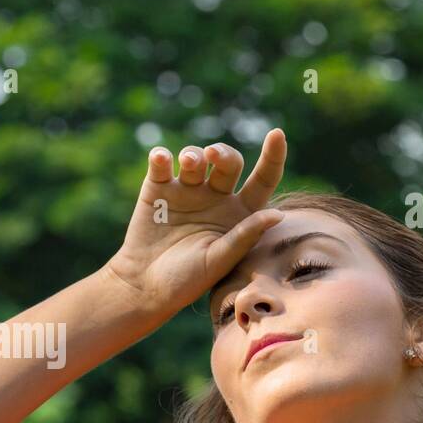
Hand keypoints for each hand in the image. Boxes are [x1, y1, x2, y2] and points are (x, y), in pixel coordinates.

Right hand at [104, 129, 287, 316]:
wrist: (144, 287)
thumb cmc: (187, 280)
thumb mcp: (219, 260)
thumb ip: (244, 236)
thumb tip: (279, 214)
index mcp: (240, 213)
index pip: (263, 179)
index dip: (273, 156)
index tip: (277, 134)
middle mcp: (215, 196)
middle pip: (228, 162)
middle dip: (223, 153)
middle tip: (213, 156)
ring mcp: (186, 191)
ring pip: (196, 158)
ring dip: (193, 154)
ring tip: (188, 162)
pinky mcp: (157, 189)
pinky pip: (161, 164)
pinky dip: (160, 157)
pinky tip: (161, 159)